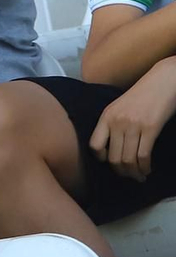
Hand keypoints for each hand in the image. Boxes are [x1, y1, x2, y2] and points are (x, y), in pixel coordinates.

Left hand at [89, 64, 175, 181]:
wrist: (163, 80)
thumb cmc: (143, 94)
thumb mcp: (120, 106)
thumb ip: (113, 124)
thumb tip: (113, 146)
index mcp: (106, 116)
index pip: (94, 146)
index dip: (102, 159)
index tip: (111, 164)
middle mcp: (116, 122)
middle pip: (112, 157)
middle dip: (121, 171)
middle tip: (129, 176)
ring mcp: (133, 125)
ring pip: (128, 159)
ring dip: (134, 172)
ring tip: (139, 176)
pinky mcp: (150, 128)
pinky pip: (143, 155)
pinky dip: (145, 166)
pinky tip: (148, 169)